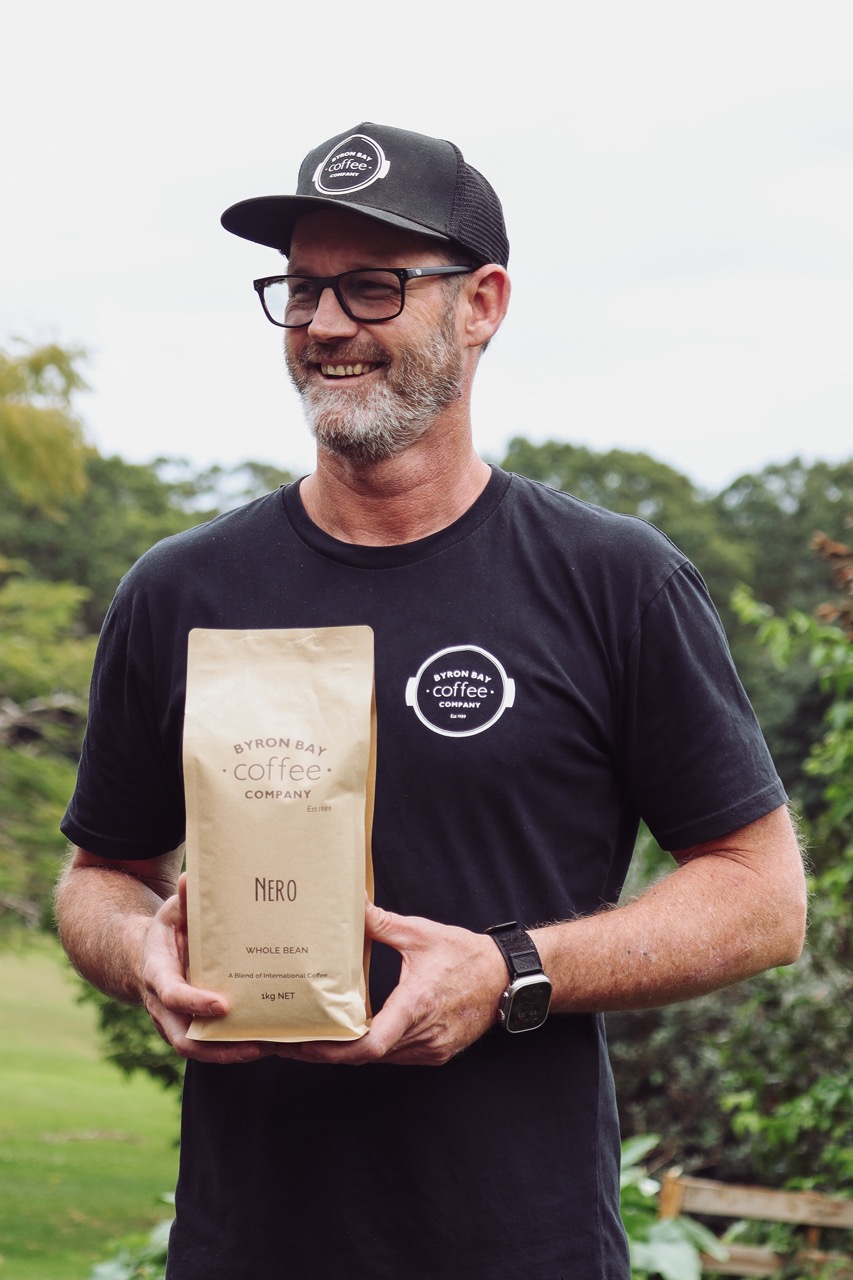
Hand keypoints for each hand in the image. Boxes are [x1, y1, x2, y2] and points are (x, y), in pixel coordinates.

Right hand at [139, 874, 279, 1065]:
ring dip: (230, 1053)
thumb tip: (190, 879)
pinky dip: (233, 1049)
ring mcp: (175, 1021)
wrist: (145, 957)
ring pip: (198, 1048)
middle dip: (217, 1048)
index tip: (223, 1005)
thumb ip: (182, 901)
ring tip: (266, 1048)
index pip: (172, 994)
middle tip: (253, 1045)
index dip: (194, 1002)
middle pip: (184, 1039)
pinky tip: (265, 1043)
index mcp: (158, 973)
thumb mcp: (171, 912)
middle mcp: (163, 1006)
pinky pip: (209, 1046)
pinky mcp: (190, 1027)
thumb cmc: (166, 932)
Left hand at [277, 901, 507, 1066]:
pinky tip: (351, 1036)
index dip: (333, 1050)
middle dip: (326, 1050)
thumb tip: (354, 905)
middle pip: (364, 1056)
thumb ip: (382, 923)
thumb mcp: (421, 934)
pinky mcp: (435, 1053)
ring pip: (378, 1059)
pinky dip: (371, 1049)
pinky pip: (395, 1056)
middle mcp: (422, 1035)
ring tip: (311, 1039)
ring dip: (347, 1052)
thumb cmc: (467, 956)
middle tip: (288, 1041)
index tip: (303, 1043)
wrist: (507, 979)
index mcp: (416, 1006)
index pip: (369, 1045)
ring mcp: (430, 1049)